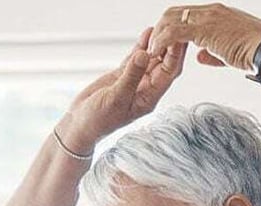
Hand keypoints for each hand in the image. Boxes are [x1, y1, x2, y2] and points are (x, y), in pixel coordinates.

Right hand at [56, 28, 186, 154]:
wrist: (81, 124)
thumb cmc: (99, 119)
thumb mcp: (116, 98)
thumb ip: (131, 76)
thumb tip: (144, 55)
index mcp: (150, 98)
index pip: (168, 73)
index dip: (175, 56)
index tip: (179, 39)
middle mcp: (146, 89)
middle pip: (164, 64)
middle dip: (171, 47)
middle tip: (177, 28)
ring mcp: (135, 81)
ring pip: (151, 59)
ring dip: (158, 43)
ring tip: (164, 25)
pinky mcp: (122, 75)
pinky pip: (136, 58)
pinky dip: (141, 45)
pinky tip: (147, 33)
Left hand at [148, 4, 260, 71]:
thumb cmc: (258, 53)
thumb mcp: (231, 52)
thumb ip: (213, 53)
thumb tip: (200, 56)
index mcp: (218, 13)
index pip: (187, 14)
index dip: (172, 26)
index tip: (164, 41)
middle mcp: (211, 11)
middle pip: (174, 12)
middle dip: (160, 29)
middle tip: (152, 45)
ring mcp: (207, 17)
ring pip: (170, 20)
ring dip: (158, 36)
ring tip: (151, 52)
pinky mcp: (203, 28)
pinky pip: (174, 32)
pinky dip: (161, 42)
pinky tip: (156, 53)